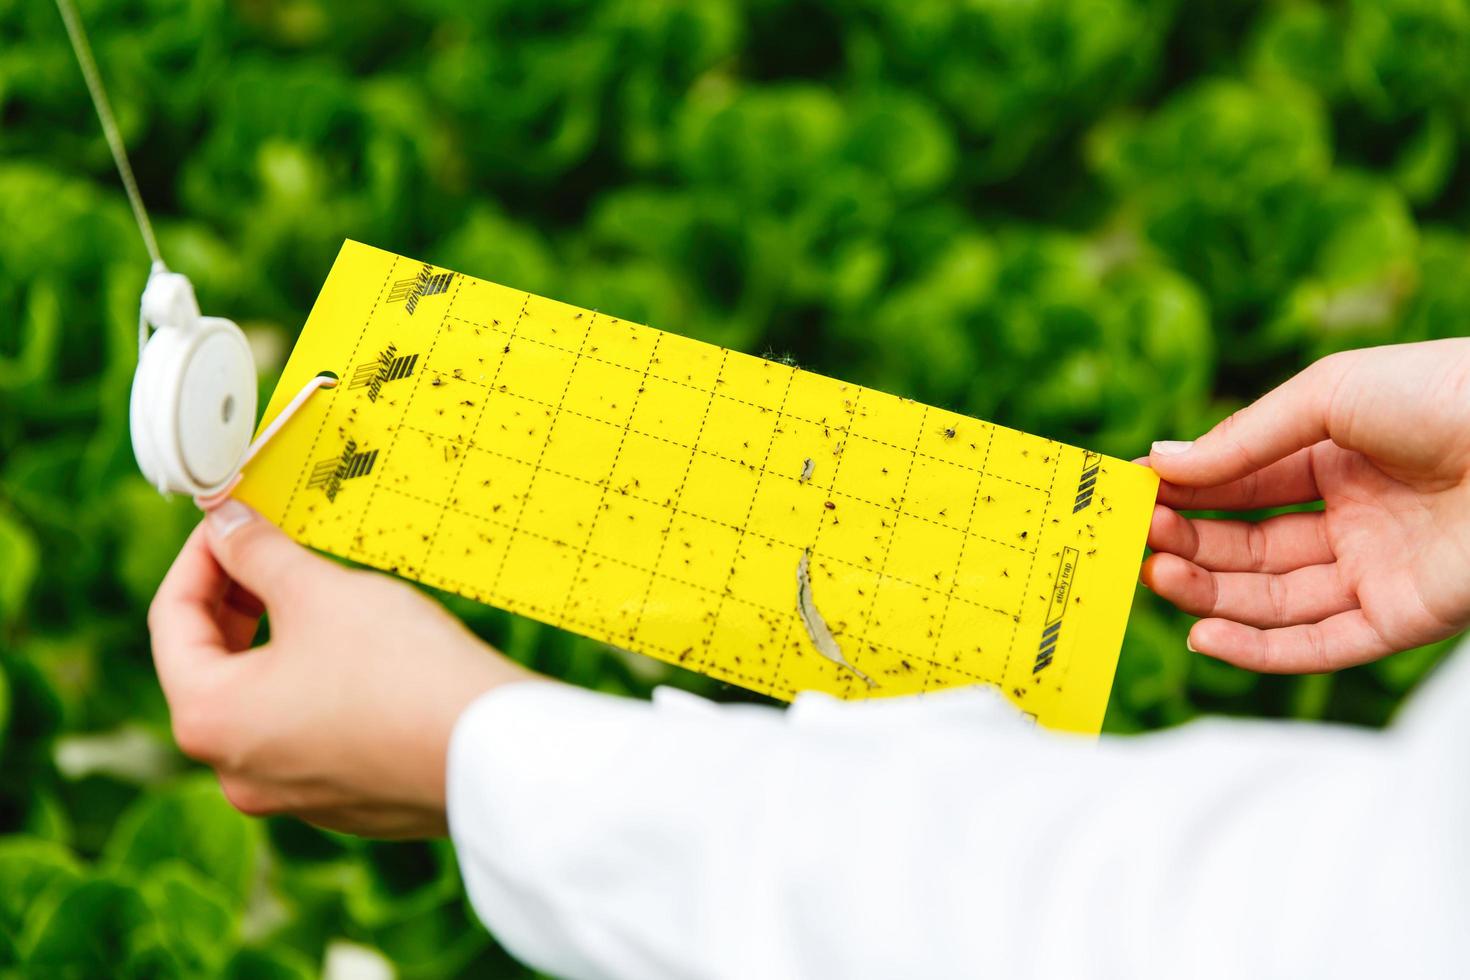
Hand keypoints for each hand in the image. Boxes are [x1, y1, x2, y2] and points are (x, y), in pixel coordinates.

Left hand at [148, 499, 539, 836]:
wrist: (489, 752)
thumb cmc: (400, 669)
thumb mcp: (320, 591)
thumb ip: (258, 554)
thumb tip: (225, 524)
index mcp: (209, 718)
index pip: (171, 620)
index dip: (200, 556)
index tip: (231, 519)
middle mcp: (235, 770)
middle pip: (212, 667)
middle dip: (237, 602)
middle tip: (271, 551)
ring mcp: (290, 796)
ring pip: (264, 703)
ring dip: (279, 644)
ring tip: (323, 597)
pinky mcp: (343, 803)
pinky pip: (310, 734)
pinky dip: (319, 688)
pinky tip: (364, 656)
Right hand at [1141, 339, 1469, 672]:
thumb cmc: (1445, 392)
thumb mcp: (1328, 394)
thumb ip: (1242, 439)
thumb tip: (1156, 464)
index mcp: (1338, 456)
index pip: (1242, 483)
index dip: (1185, 490)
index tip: (1125, 496)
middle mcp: (1353, 518)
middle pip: (1248, 545)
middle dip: (1188, 542)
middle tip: (1133, 538)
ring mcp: (1376, 571)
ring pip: (1273, 598)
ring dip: (1208, 592)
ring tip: (1155, 575)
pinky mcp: (1403, 619)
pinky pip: (1321, 645)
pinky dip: (1260, 650)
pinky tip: (1205, 636)